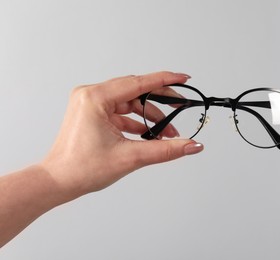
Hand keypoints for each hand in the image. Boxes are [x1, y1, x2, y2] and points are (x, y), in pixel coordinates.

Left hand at [40, 71, 203, 199]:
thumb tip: (192, 146)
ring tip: (168, 132)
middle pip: (136, 91)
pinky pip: (121, 112)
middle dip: (160, 101)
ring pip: (130, 102)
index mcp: (95, 98)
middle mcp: (91, 95)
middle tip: (181, 108)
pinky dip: (136, 121)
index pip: (138, 83)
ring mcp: (91, 103)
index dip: (165, 81)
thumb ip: (165, 150)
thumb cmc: (82, 169)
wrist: (58, 182)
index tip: (184, 79)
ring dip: (149, 116)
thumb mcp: (130, 157)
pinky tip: (150, 133)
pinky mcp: (93, 113)